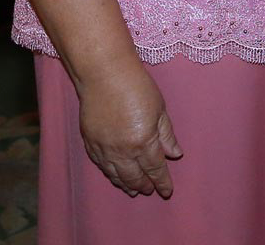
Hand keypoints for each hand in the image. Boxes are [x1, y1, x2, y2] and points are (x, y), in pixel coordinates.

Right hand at [76, 62, 181, 197]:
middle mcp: (122, 150)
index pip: (155, 169)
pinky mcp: (90, 143)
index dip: (162, 182)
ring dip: (126, 184)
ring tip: (133, 190)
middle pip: (134, 177)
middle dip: (144, 186)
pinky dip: (110, 174)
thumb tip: (175, 154)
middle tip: (150, 191)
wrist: (104, 75)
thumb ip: (166, 135)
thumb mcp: (160, 109)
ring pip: (116, 175)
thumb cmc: (137, 86)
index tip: (167, 191)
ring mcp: (104, 148)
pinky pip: (101, 166)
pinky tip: (115, 176)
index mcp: (143, 142)